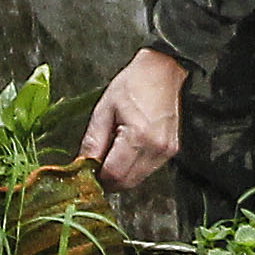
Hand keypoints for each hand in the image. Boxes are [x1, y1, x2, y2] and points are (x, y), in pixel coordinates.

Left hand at [79, 47, 188, 189]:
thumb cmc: (134, 84)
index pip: (114, 174)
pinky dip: (133, 167)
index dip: (98, 177)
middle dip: (109, 180)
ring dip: (121, 174)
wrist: (163, 71)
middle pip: (127, 182)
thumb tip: (83, 165)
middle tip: (95, 167)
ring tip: (111, 154)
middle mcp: (156, 148)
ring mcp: (166, 151)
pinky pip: (147, 170)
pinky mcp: (171, 151)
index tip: (87, 172)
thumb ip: (92, 141)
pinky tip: (126, 150)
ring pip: (137, 180)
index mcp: (139, 136)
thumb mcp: (104, 109)